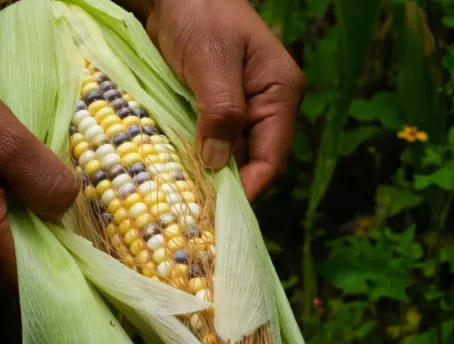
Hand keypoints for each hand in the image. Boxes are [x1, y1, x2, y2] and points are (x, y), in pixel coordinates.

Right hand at [0, 19, 78, 287]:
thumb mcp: (8, 139)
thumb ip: (47, 183)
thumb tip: (64, 213)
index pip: (33, 273)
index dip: (57, 250)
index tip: (64, 220)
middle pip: (6, 270)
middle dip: (29, 238)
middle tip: (36, 194)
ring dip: (1, 232)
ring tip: (4, 187)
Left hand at [144, 0, 305, 201]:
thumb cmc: (201, 15)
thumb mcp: (211, 61)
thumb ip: (221, 111)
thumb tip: (218, 164)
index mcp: (280, 93)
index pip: (271, 156)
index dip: (249, 188)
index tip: (218, 213)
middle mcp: (265, 106)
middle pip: (251, 161)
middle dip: (225, 187)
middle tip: (194, 214)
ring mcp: (239, 108)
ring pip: (228, 155)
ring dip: (206, 175)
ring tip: (181, 201)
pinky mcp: (213, 107)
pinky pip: (208, 141)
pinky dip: (193, 158)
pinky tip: (174, 174)